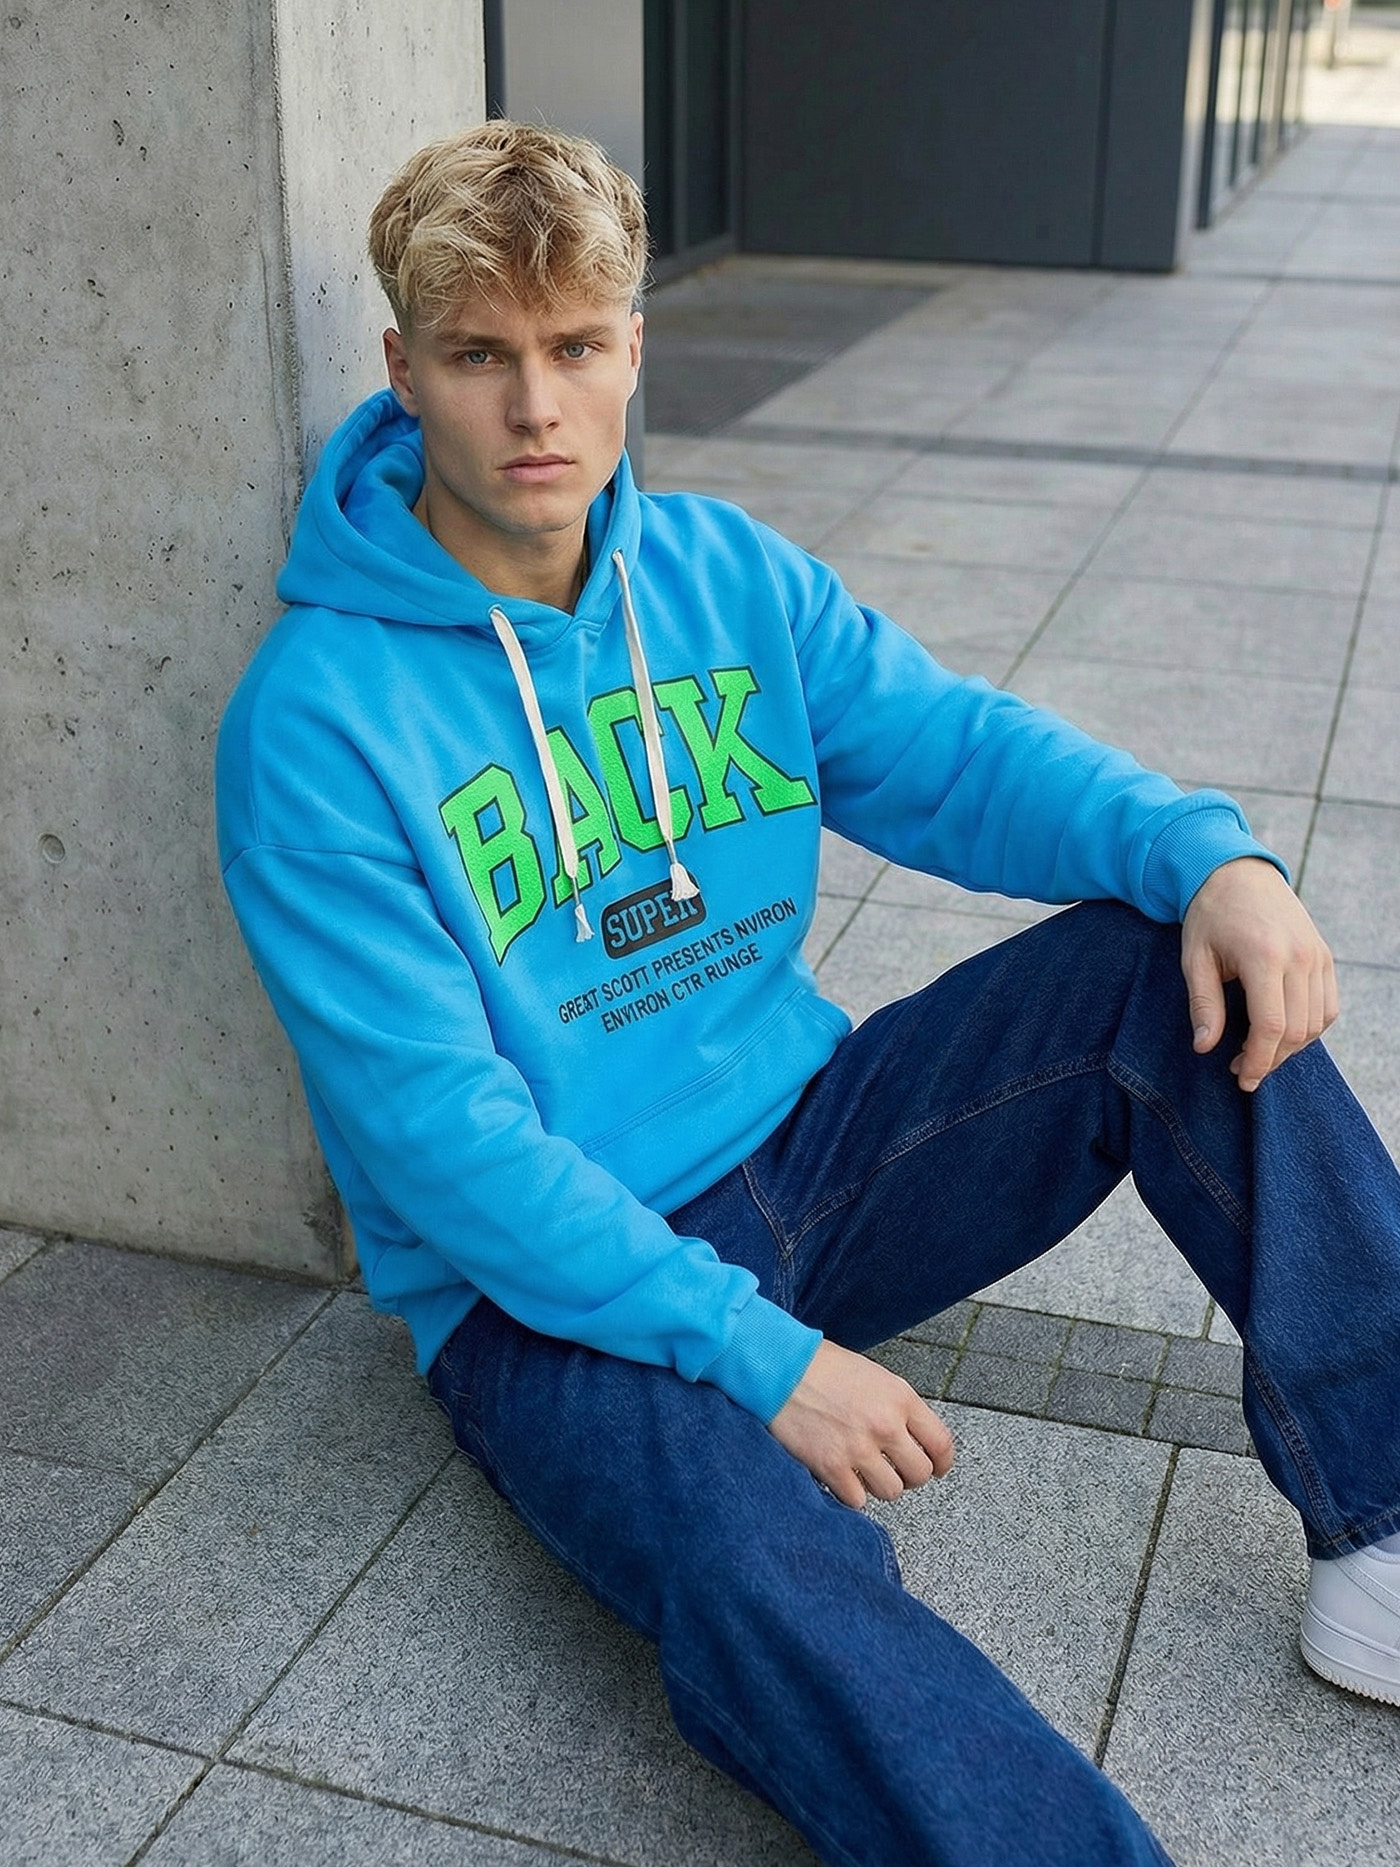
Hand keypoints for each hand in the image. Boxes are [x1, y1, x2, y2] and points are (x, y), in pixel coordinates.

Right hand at [769, 1339, 953, 1506]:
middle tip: (895, 1470)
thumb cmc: (824, 1367)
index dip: (941, 1462)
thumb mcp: (875, 1376)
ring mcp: (859, 1448)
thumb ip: (898, 1407)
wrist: (781, 1368)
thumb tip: (912, 1438)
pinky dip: (850, 1493)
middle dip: (909, 1475)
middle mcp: (885, 1425)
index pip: (941, 1444)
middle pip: (920, 1473)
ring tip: (864, 1472)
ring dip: (879, 1485)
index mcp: (901, 1398)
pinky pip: (857, 1501)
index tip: (936, 1468)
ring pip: (891, 1491)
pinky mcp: (831, 1466)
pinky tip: (841, 1477)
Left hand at [1181, 857, 1337, 1091]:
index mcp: (1265, 956)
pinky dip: (1310, 1027)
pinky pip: (1328, 1006)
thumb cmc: (1210, 915)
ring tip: (1258, 1051)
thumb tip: (1204, 1048)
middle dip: (1271, 1059)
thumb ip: (1202, 1004)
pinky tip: (1281, 1032)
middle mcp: (1300, 957)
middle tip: (1242, 1069)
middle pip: (1298, 1031)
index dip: (1258, 1060)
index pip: (1272, 1026)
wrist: (1236, 873)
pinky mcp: (1324, 956)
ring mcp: (1317, 956)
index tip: (1240, 1077)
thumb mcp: (1194, 958)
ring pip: (1317, 1023)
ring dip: (1291, 1047)